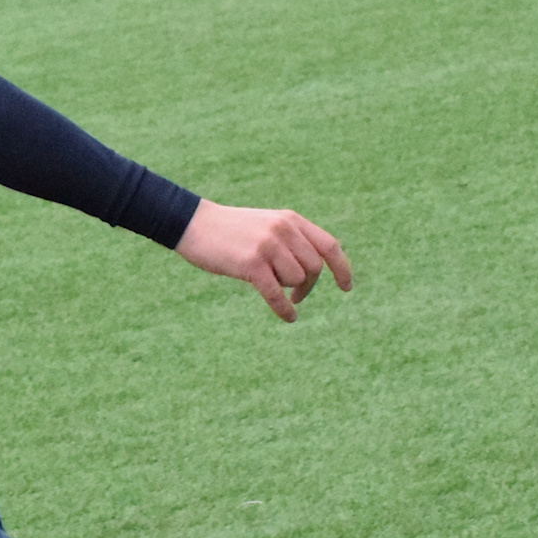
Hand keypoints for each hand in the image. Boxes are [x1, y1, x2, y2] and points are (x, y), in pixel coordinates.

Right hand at [174, 201, 352, 322]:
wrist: (192, 223)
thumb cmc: (229, 231)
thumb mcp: (265, 226)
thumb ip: (290, 240)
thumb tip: (313, 271)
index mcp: (290, 219)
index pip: (329, 246)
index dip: (342, 268)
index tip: (345, 287)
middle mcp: (283, 230)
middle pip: (314, 268)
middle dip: (308, 286)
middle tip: (297, 295)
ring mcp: (267, 246)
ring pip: (296, 280)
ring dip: (288, 290)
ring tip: (273, 287)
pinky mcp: (251, 263)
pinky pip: (276, 294)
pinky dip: (284, 309)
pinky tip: (288, 317)